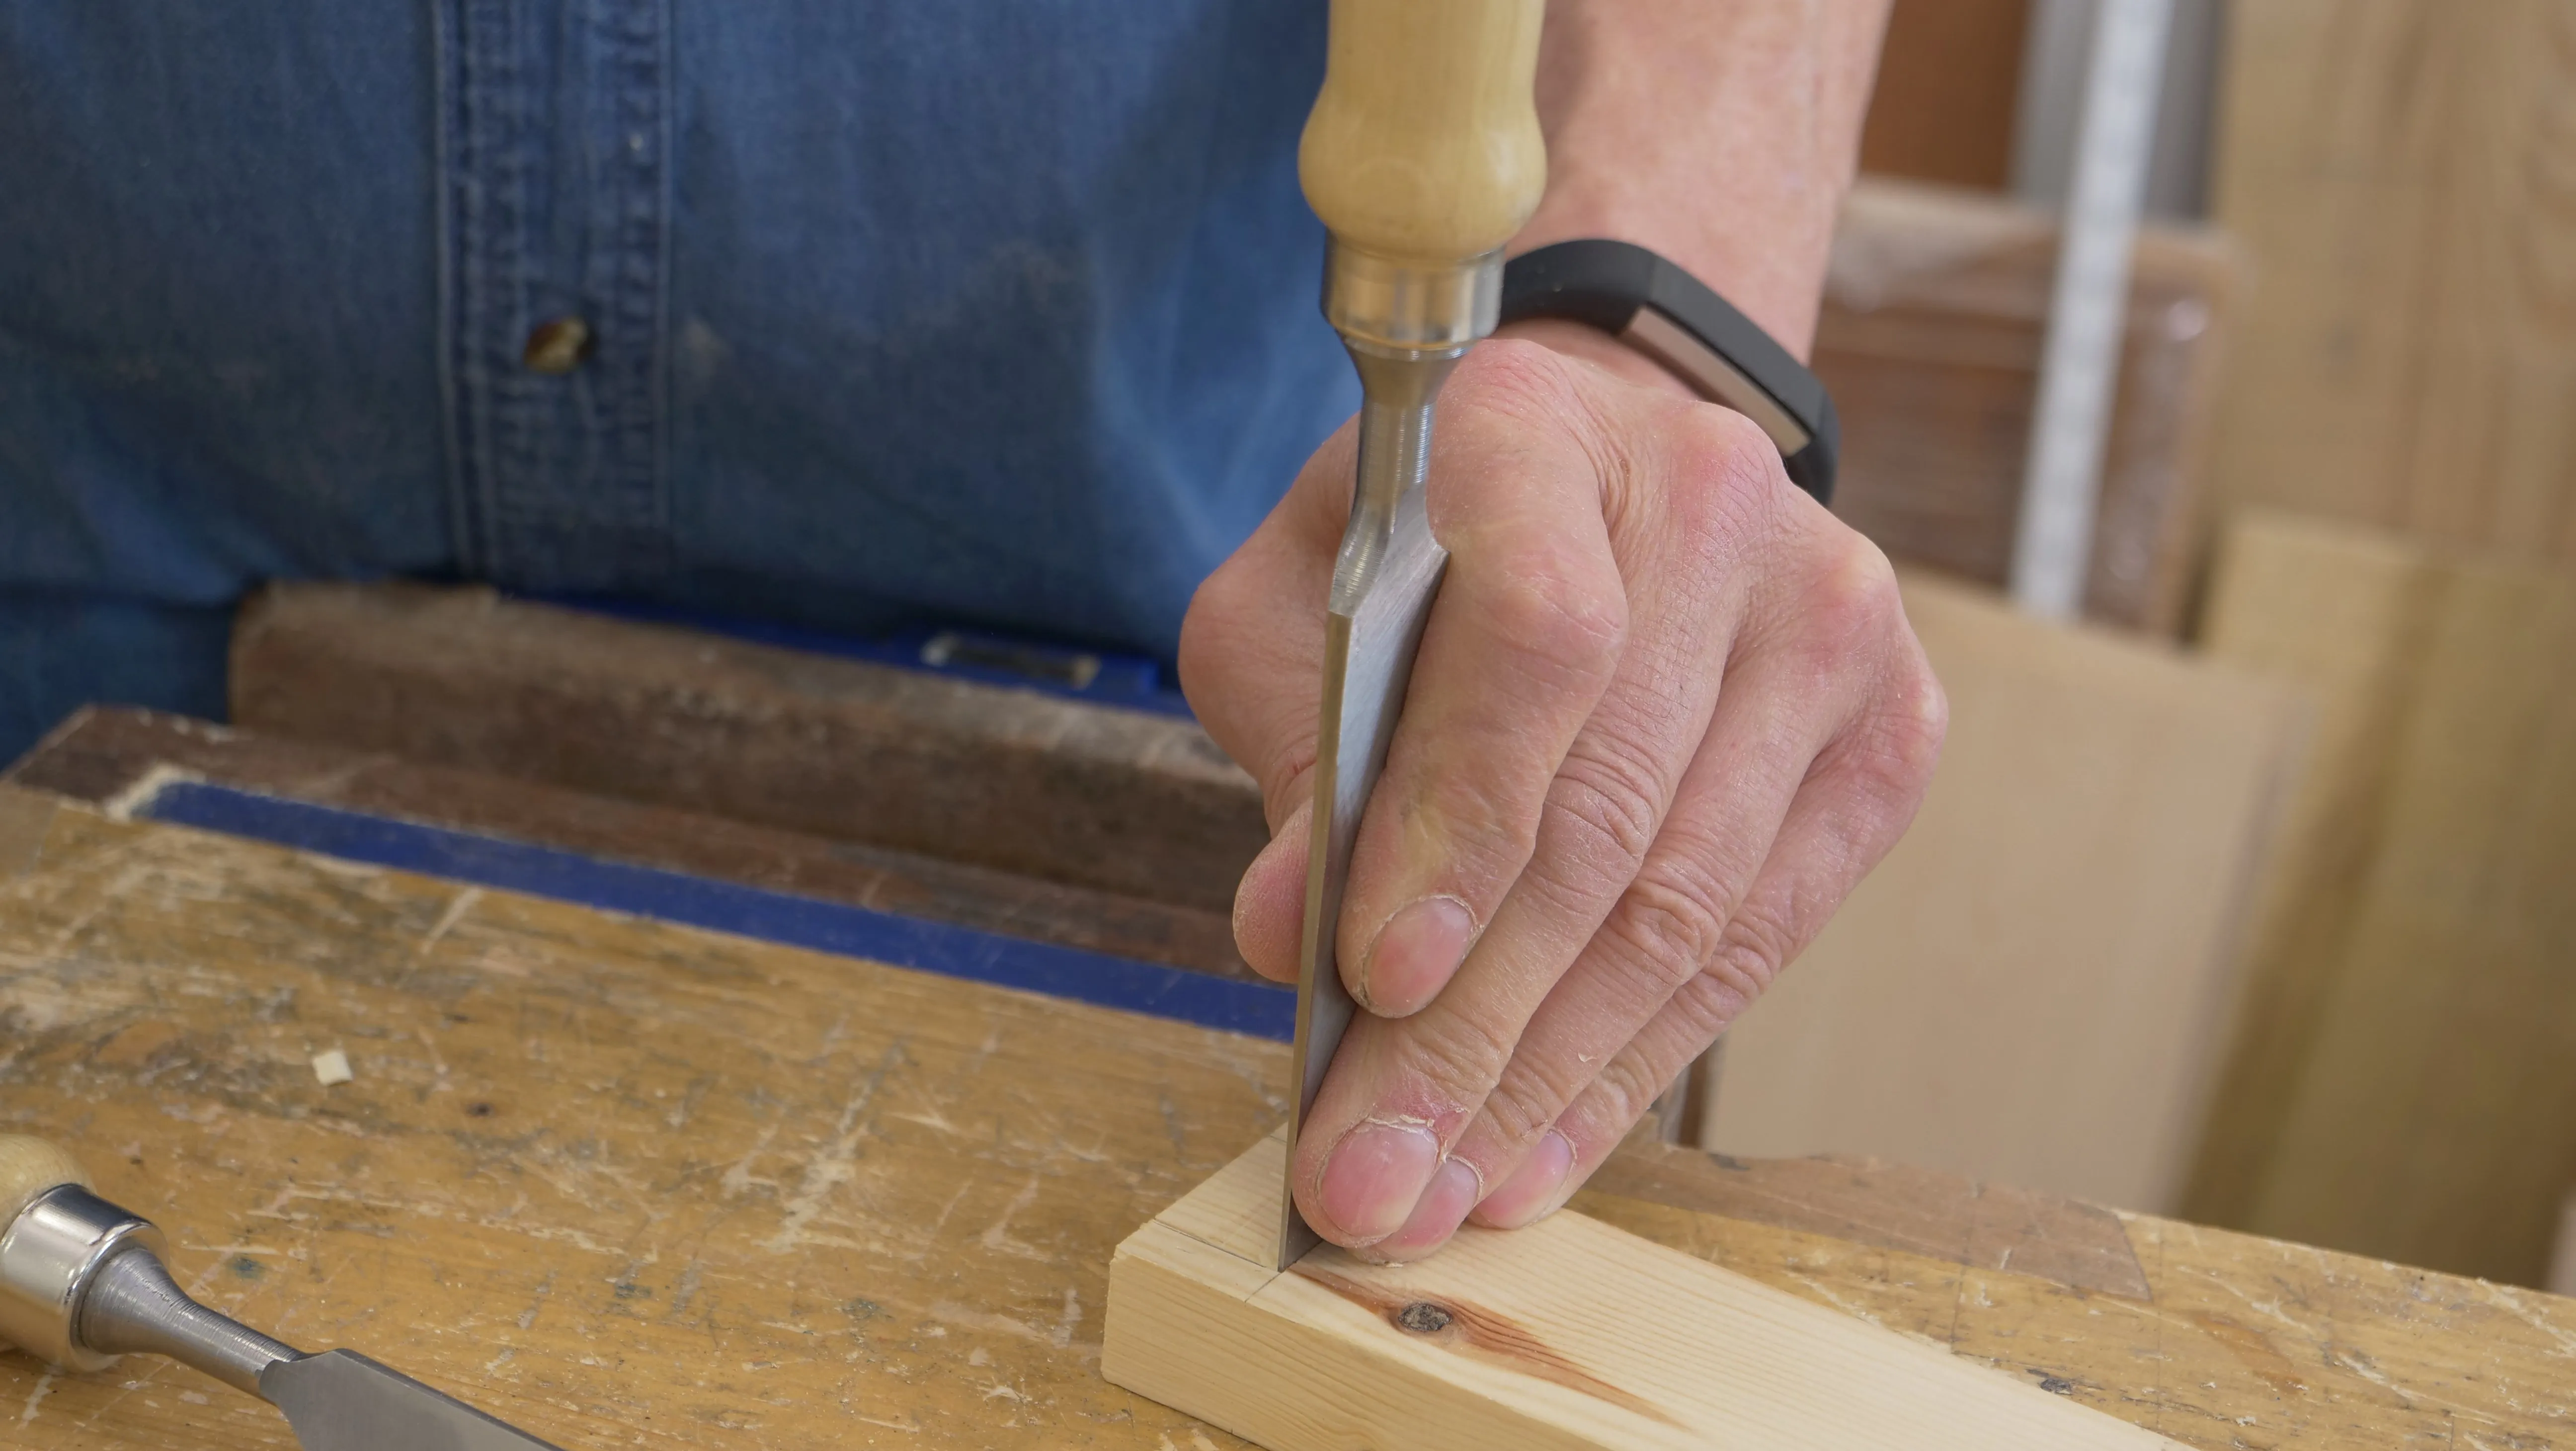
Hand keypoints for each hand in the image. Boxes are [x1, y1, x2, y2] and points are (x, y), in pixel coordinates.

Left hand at [1179, 332, 1945, 1260]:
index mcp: (1546, 431)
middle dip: (1470, 1027)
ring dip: (1545, 1081)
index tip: (1369, 975)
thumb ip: (1295, 746)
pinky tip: (1539, 1152)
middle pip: (1607, 814)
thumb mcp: (1298, 601)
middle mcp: (1718, 506)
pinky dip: (1632, 1065)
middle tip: (1366, 1172)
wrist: (1604, 469)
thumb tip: (1284, 934)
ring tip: (1434, 1191)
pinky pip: (1756, 943)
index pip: (1536, 639)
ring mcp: (1830, 623)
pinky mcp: (1887, 736)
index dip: (1459, 819)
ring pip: (1685, 907)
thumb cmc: (1420, 546)